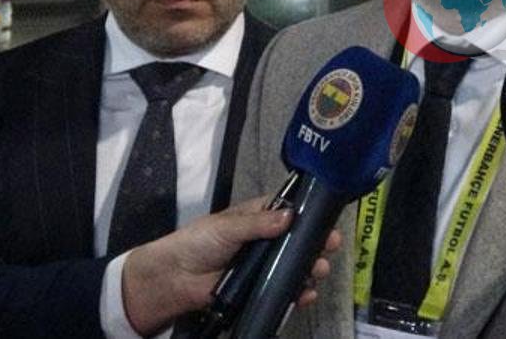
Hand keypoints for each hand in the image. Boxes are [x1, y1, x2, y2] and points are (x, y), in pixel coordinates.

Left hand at [122, 196, 341, 334]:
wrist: (174, 278)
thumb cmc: (199, 242)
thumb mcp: (227, 227)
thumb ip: (258, 223)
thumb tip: (290, 217)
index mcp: (259, 217)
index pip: (291, 212)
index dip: (310, 216)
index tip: (328, 221)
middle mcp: (267, 240)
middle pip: (300, 241)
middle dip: (317, 244)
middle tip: (330, 248)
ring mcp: (265, 266)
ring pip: (296, 266)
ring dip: (311, 269)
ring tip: (319, 271)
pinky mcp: (260, 289)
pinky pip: (284, 290)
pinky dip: (299, 293)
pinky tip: (307, 294)